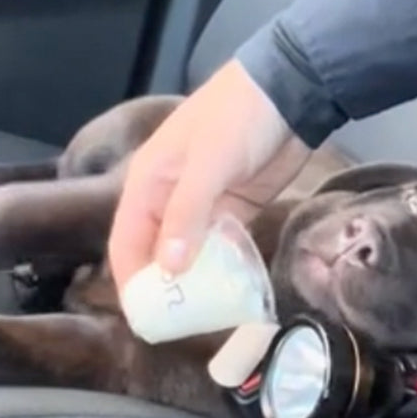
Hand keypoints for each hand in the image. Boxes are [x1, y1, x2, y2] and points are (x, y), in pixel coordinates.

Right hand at [108, 59, 310, 296]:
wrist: (290, 90)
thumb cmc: (236, 118)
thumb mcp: (207, 164)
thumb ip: (187, 215)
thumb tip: (167, 268)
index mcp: (148, 183)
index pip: (126, 241)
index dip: (130, 279)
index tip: (141, 316)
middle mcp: (169, 198)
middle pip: (156, 252)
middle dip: (162, 287)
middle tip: (173, 326)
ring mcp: (205, 205)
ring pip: (190, 254)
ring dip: (195, 281)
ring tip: (203, 318)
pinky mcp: (236, 209)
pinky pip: (223, 246)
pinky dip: (224, 267)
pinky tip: (231, 292)